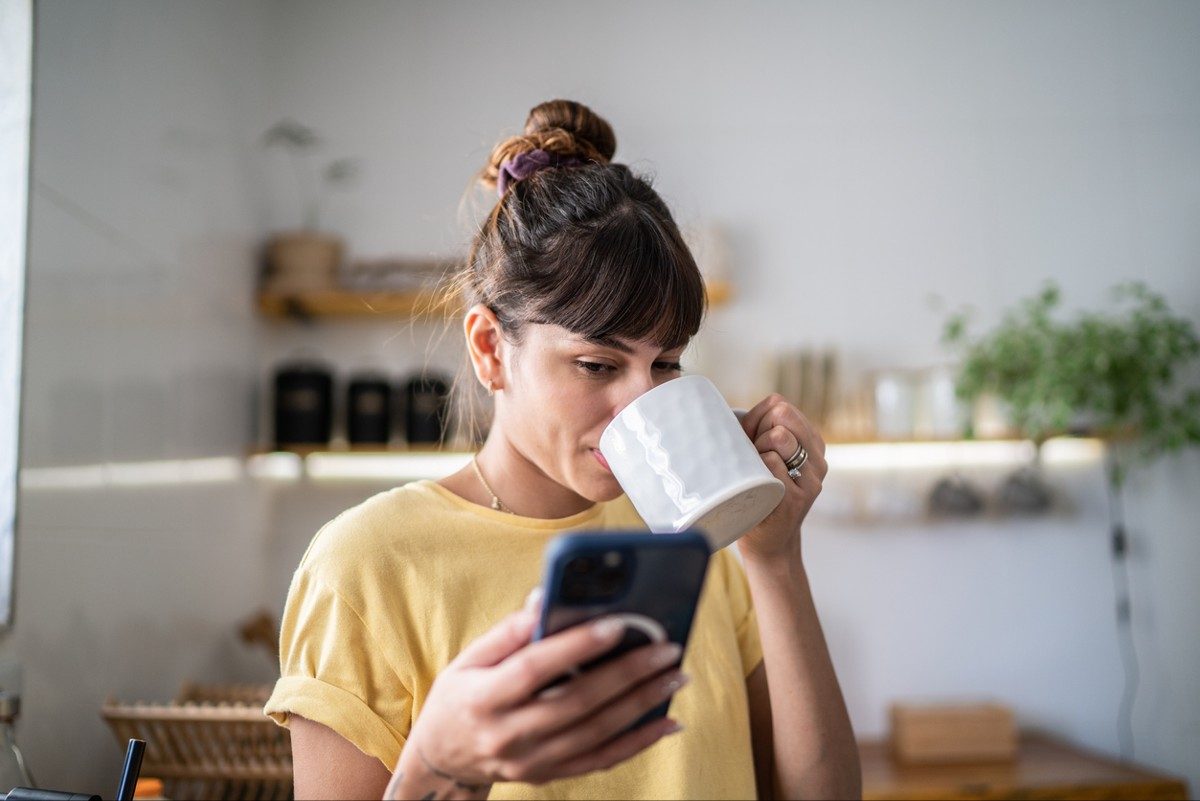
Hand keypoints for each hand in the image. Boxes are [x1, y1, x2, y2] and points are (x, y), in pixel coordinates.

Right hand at [398, 597, 686, 788]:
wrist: (442, 758)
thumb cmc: (459, 696)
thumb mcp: (468, 659)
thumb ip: (508, 632)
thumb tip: (544, 600)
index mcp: (483, 698)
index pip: (534, 669)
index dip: (575, 646)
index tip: (616, 624)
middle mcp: (508, 735)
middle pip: (576, 703)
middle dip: (627, 674)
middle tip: (666, 649)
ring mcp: (531, 762)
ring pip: (596, 734)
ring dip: (642, 705)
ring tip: (675, 676)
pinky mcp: (549, 775)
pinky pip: (601, 761)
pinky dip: (639, 742)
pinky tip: (668, 722)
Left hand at [736, 393, 827, 560]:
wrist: (769, 541)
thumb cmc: (758, 491)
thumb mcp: (767, 455)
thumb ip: (759, 431)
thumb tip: (720, 411)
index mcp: (813, 443)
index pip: (779, 405)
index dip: (756, 418)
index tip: (751, 442)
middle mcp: (818, 458)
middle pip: (781, 414)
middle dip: (758, 431)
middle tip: (754, 458)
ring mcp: (811, 479)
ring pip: (778, 437)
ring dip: (757, 450)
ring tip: (756, 472)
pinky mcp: (797, 498)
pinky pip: (770, 462)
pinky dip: (755, 469)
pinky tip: (757, 487)